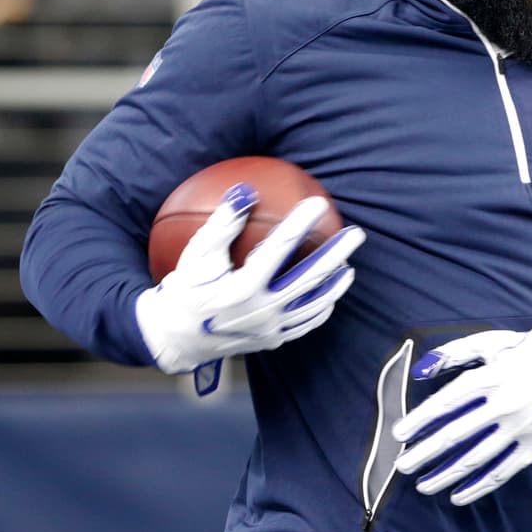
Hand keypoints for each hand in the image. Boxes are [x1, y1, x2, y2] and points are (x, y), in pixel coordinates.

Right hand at [135, 182, 361, 375]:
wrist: (175, 338)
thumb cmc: (185, 288)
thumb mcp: (197, 255)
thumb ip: (222, 225)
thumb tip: (245, 191)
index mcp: (241, 287)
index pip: (279, 248)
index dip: (301, 223)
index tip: (319, 202)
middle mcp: (260, 310)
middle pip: (310, 278)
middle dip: (336, 254)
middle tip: (356, 234)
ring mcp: (269, 329)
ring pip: (313, 305)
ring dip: (335, 285)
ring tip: (349, 267)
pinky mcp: (272, 340)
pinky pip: (304, 324)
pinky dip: (321, 309)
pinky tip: (329, 296)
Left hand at [391, 321, 531, 505]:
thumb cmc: (528, 349)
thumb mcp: (491, 342)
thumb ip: (453, 353)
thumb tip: (421, 370)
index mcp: (493, 376)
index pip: (446, 404)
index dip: (419, 420)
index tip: (399, 433)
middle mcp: (505, 405)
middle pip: (455, 435)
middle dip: (424, 453)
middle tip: (402, 465)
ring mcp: (520, 429)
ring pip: (475, 459)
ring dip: (445, 475)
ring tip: (423, 484)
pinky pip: (501, 472)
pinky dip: (478, 487)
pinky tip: (457, 495)